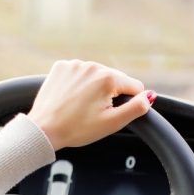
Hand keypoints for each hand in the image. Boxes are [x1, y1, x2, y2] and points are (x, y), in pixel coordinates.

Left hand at [27, 60, 155, 150]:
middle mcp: (92, 66)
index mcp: (107, 78)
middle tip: (95, 113)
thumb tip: (150, 96)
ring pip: (97, 76)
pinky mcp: (61, 67)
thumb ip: (137, 108)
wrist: (43, 129)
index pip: (134, 86)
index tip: (112, 113)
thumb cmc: (77, 129)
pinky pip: (80, 73)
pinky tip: (72, 98)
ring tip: (82, 107)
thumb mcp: (113, 123)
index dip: (128, 103)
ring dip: (95, 89)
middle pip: (115, 80)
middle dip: (110, 95)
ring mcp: (75, 64)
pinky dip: (79, 84)